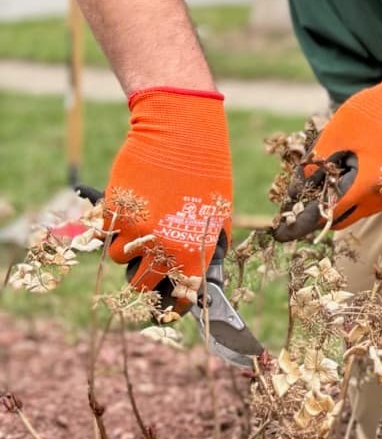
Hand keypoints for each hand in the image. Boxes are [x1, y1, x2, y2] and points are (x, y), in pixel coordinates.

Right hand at [105, 88, 232, 296]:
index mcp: (191, 252)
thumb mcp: (217, 215)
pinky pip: (107, 231)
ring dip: (127, 247)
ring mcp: (134, 229)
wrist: (180, 134)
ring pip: (118, 258)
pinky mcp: (113, 211)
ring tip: (141, 225)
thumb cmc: (206, 173)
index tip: (169, 301)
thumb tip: (199, 274)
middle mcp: (160, 247)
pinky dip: (114, 225)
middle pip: (140, 284)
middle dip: (144, 276)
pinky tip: (131, 207)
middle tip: (148, 261)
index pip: (179, 297)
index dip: (174, 303)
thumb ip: (206, 248)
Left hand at [301, 61, 381, 230]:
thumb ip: (314, 167)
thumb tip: (295, 193)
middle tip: (297, 203)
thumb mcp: (335, 135)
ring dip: (337, 202)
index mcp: (368, 183)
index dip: (303, 223)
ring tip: (324, 179)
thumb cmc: (372, 113)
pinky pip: (368, 201)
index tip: (282, 232)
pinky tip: (344, 173)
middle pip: (342, 218)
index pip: (328, 213)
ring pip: (356, 211)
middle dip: (319, 214)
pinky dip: (352, 195)